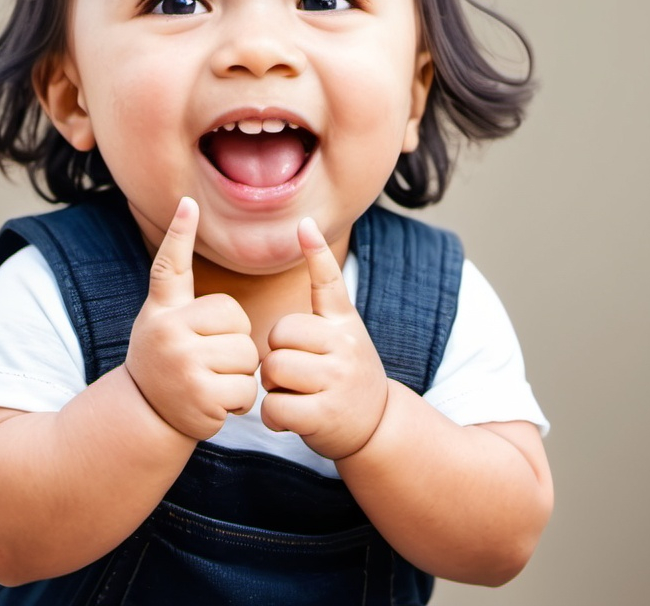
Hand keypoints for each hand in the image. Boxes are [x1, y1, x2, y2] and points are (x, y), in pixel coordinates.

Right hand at [125, 197, 259, 440]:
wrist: (145, 413)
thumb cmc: (164, 356)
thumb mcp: (162, 316)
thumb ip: (177, 280)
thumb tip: (185, 210)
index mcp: (163, 310)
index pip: (172, 268)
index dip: (179, 233)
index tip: (187, 203)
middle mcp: (168, 333)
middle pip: (238, 322)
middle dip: (236, 343)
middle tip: (207, 359)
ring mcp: (184, 366)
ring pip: (247, 357)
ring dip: (239, 374)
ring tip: (210, 380)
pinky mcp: (200, 398)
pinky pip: (246, 390)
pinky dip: (238, 401)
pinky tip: (214, 402)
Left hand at [260, 217, 388, 459]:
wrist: (377, 425)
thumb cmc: (347, 371)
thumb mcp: (345, 329)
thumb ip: (324, 294)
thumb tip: (307, 231)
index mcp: (343, 323)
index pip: (327, 283)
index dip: (315, 253)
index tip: (305, 224)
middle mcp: (343, 346)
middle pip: (278, 336)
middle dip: (275, 356)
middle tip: (296, 373)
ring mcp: (335, 380)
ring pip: (273, 370)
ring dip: (273, 387)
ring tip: (295, 393)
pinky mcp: (324, 415)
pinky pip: (275, 406)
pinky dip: (275, 417)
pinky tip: (291, 418)